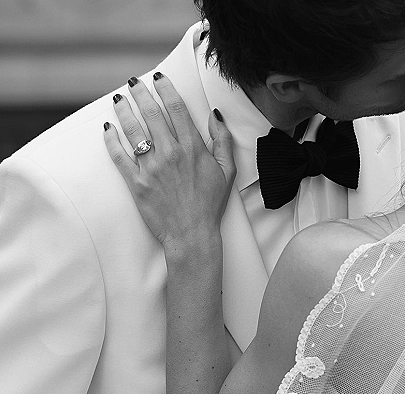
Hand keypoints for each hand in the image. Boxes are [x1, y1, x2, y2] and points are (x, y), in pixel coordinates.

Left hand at [104, 74, 235, 250]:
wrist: (192, 235)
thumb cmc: (210, 205)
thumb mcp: (226, 172)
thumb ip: (222, 141)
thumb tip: (215, 116)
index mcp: (192, 148)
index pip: (175, 108)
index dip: (165, 88)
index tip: (158, 78)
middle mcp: (170, 153)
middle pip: (151, 113)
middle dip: (140, 93)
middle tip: (133, 83)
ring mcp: (151, 168)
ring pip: (133, 130)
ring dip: (124, 110)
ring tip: (118, 99)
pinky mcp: (137, 183)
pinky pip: (119, 156)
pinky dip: (111, 140)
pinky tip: (108, 129)